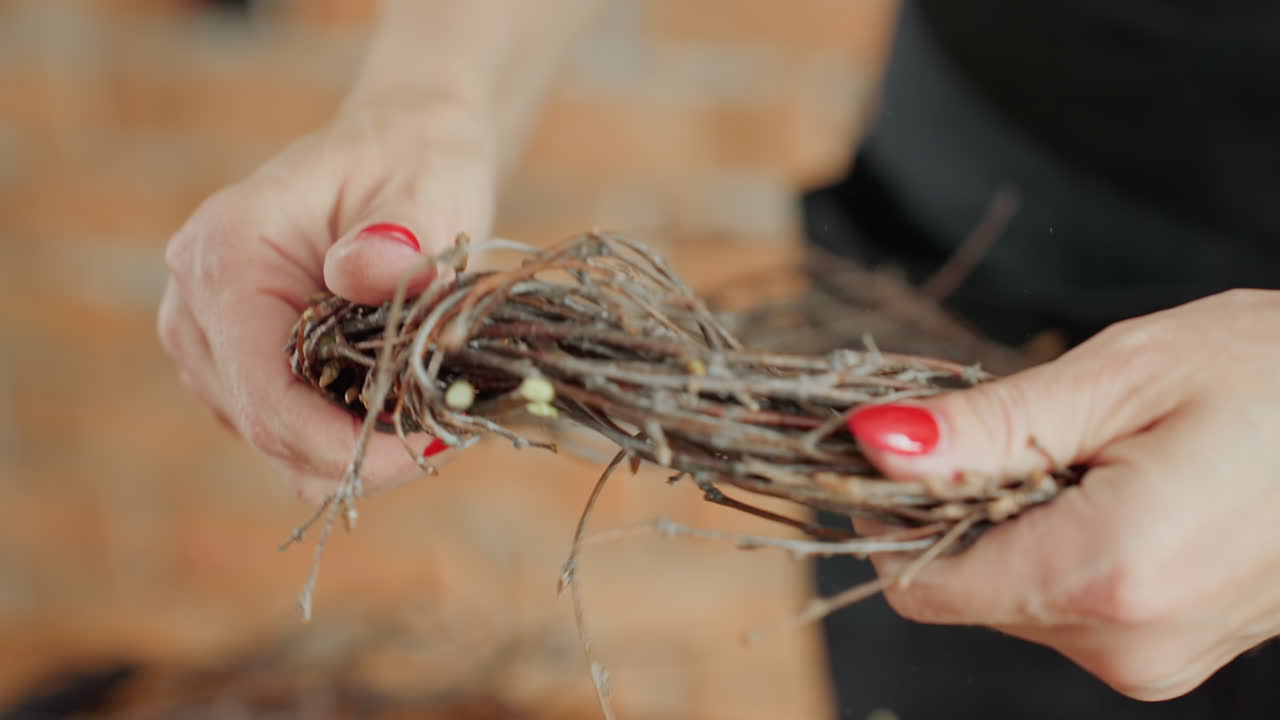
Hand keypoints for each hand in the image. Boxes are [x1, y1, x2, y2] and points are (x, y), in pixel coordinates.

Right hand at [158, 100, 495, 501]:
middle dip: (360, 452)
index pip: (264, 392)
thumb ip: (399, 235)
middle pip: (268, 429)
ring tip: (429, 411)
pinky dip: (345, 437)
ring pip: (277, 444)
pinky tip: (401, 408)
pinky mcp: (234, 369)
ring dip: (356, 448)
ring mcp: (207, 344)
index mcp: (226, 257)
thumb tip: (364, 273)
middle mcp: (195, 306)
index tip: (426, 447)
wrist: (395, 153)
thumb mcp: (425, 190)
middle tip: (447, 431)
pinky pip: (286, 434)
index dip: (340, 443)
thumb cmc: (411, 164)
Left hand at [845, 289, 1279, 699]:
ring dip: (1012, 523)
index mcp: (1107, 575)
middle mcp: (1126, 643)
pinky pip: (1069, 603)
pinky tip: (1111, 485)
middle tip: (1016, 426)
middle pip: (965, 591)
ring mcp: (1154, 659)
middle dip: (959, 509)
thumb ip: (987, 428)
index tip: (905, 448)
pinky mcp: (1170, 651)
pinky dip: (1059, 544)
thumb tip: (876, 444)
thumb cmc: (1277, 379)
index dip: (894, 516)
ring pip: (1013, 596)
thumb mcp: (1119, 378)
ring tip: (1085, 451)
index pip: (925, 585)